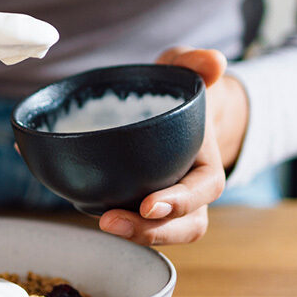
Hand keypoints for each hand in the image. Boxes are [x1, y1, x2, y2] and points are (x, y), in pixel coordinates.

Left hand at [98, 47, 249, 244]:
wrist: (168, 109)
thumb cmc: (178, 91)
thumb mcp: (185, 70)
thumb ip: (196, 63)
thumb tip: (214, 61)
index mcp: (207, 163)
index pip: (204, 190)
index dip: (180, 202)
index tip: (149, 204)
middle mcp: (191, 190)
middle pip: (184, 225)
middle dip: (151, 231)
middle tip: (111, 221)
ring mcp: (166, 202)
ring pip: (162, 232)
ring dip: (134, 235)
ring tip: (102, 223)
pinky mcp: (140, 204)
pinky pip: (135, 222)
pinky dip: (112, 220)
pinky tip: (82, 203)